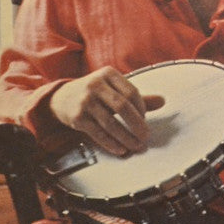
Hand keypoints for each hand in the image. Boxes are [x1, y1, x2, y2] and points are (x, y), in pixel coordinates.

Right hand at [49, 66, 164, 155]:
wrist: (61, 97)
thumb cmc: (96, 92)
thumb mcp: (114, 88)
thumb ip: (138, 96)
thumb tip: (163, 101)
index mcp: (108, 74)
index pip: (131, 92)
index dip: (142, 108)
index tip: (145, 119)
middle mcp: (95, 85)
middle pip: (122, 107)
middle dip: (137, 124)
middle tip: (146, 136)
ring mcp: (84, 101)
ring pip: (110, 123)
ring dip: (126, 137)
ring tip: (137, 146)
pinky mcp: (76, 117)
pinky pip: (98, 133)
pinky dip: (111, 143)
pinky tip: (121, 149)